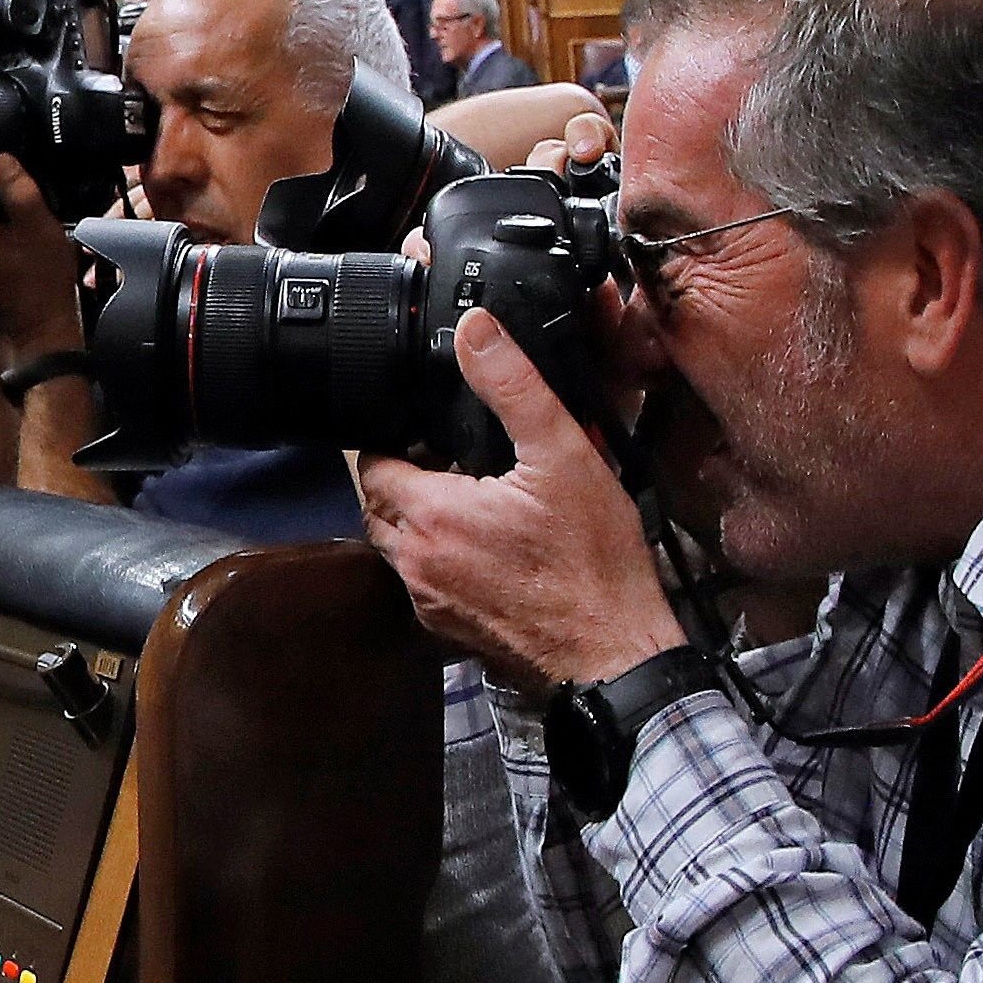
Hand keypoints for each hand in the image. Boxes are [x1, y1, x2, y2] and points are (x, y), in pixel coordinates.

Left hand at [350, 311, 679, 692]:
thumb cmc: (592, 562)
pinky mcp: (448, 628)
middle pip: (376, 504)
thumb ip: (513, 388)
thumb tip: (476, 330)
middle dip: (399, 478)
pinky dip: (438, 558)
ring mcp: (428, 600)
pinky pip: (422, 582)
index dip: (391, 441)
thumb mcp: (563, 456)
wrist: (611, 652)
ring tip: (467, 497)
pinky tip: (483, 545)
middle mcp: (414, 562)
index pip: (370, 463)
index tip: (424, 430)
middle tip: (445, 459)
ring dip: (416, 519)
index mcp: (430, 514)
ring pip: (396, 546)